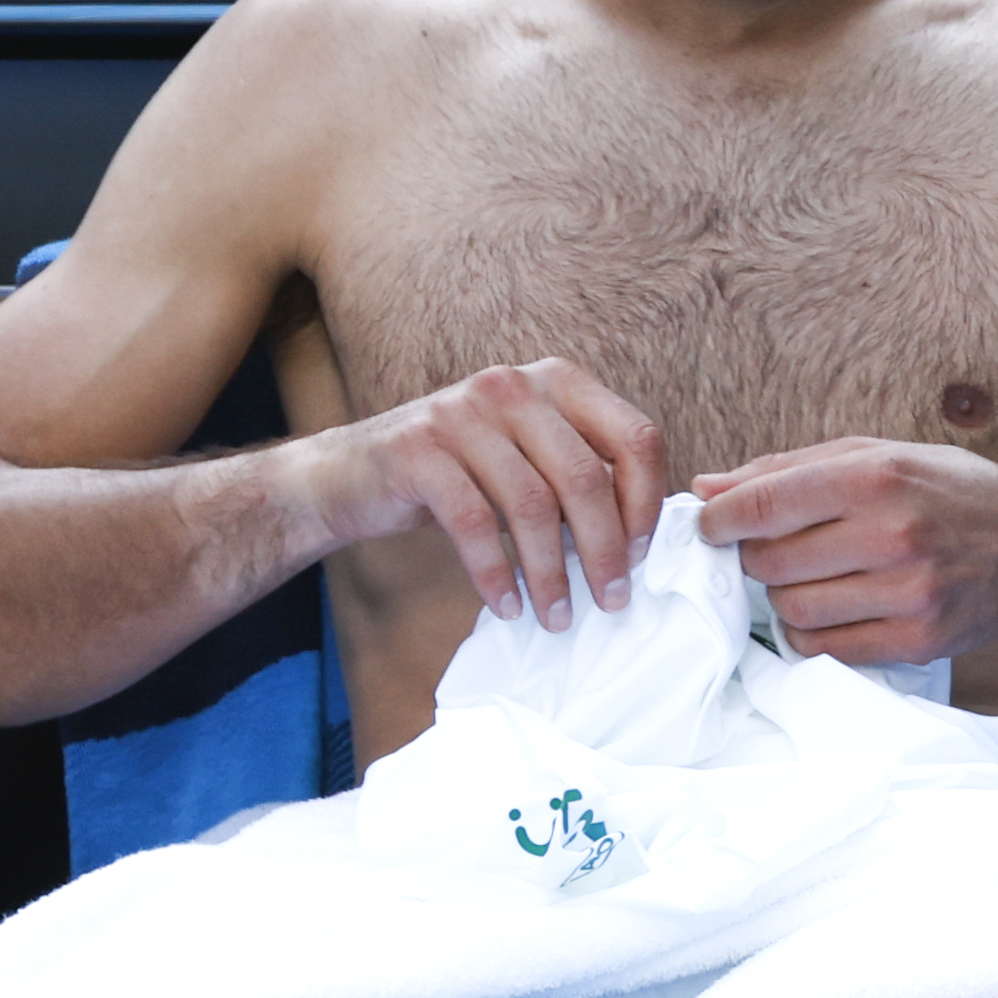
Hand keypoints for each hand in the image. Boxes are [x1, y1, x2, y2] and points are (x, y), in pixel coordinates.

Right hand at [304, 359, 669, 629]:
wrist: (351, 474)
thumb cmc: (458, 475)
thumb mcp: (527, 460)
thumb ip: (578, 479)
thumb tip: (637, 543)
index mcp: (558, 382)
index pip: (634, 437)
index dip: (646, 502)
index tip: (640, 556)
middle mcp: (514, 387)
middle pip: (585, 477)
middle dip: (604, 551)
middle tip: (610, 601)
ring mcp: (463, 412)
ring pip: (532, 505)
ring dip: (551, 573)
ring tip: (556, 615)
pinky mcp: (419, 449)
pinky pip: (474, 523)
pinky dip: (497, 573)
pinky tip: (507, 605)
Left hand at [691, 438, 997, 667]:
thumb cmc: (949, 492)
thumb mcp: (878, 455)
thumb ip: (788, 469)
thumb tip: (707, 488)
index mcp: (876, 476)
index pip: (764, 504)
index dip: (719, 520)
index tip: (709, 526)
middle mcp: (892, 534)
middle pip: (769, 562)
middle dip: (756, 557)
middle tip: (778, 549)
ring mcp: (907, 593)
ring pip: (791, 610)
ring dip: (784, 597)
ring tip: (811, 576)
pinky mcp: (917, 640)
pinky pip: (825, 648)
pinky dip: (811, 632)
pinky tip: (833, 607)